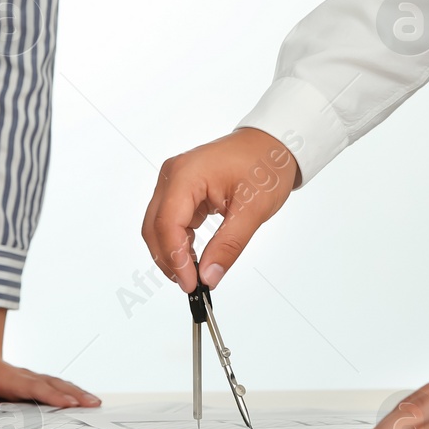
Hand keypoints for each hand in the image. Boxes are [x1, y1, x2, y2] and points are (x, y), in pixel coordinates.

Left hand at [0, 303, 98, 407]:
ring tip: (94, 402)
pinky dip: (71, 391)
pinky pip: (55, 385)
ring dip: (76, 392)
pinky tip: (84, 398)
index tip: (66, 403)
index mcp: (5, 377)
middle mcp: (22, 375)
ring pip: (56, 383)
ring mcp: (30, 377)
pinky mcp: (34, 381)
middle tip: (91, 403)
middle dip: (72, 394)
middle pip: (51, 384)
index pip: (30, 387)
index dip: (49, 395)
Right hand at [142, 128, 299, 292]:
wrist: (273, 143)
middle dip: (168, 259)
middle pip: (155, 227)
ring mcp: (175, 182)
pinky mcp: (182, 190)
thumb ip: (229, 245)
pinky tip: (193, 258)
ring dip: (172, 253)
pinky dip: (179, 242)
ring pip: (159, 226)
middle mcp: (173, 176)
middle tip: (190, 284)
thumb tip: (209, 276)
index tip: (191, 284)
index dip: (175, 259)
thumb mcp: (253, 209)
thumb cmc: (266, 165)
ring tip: (193, 275)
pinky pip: (171, 221)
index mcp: (186, 175)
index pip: (168, 224)